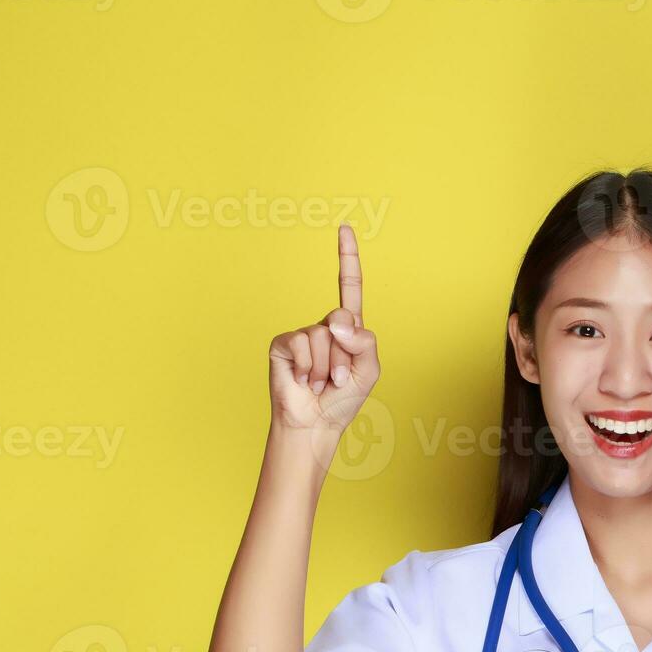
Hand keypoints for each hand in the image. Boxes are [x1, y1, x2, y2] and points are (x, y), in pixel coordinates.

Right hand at [268, 224, 380, 434]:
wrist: (315, 423)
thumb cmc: (343, 399)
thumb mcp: (368, 370)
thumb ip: (364, 341)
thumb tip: (337, 321)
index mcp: (348, 329)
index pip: (349, 287)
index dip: (347, 257)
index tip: (345, 227)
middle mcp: (325, 327)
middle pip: (342, 319)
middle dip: (344, 353)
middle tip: (336, 378)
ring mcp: (302, 334)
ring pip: (323, 336)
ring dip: (325, 366)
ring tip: (319, 382)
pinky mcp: (283, 343)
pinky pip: (301, 343)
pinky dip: (306, 366)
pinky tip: (302, 379)